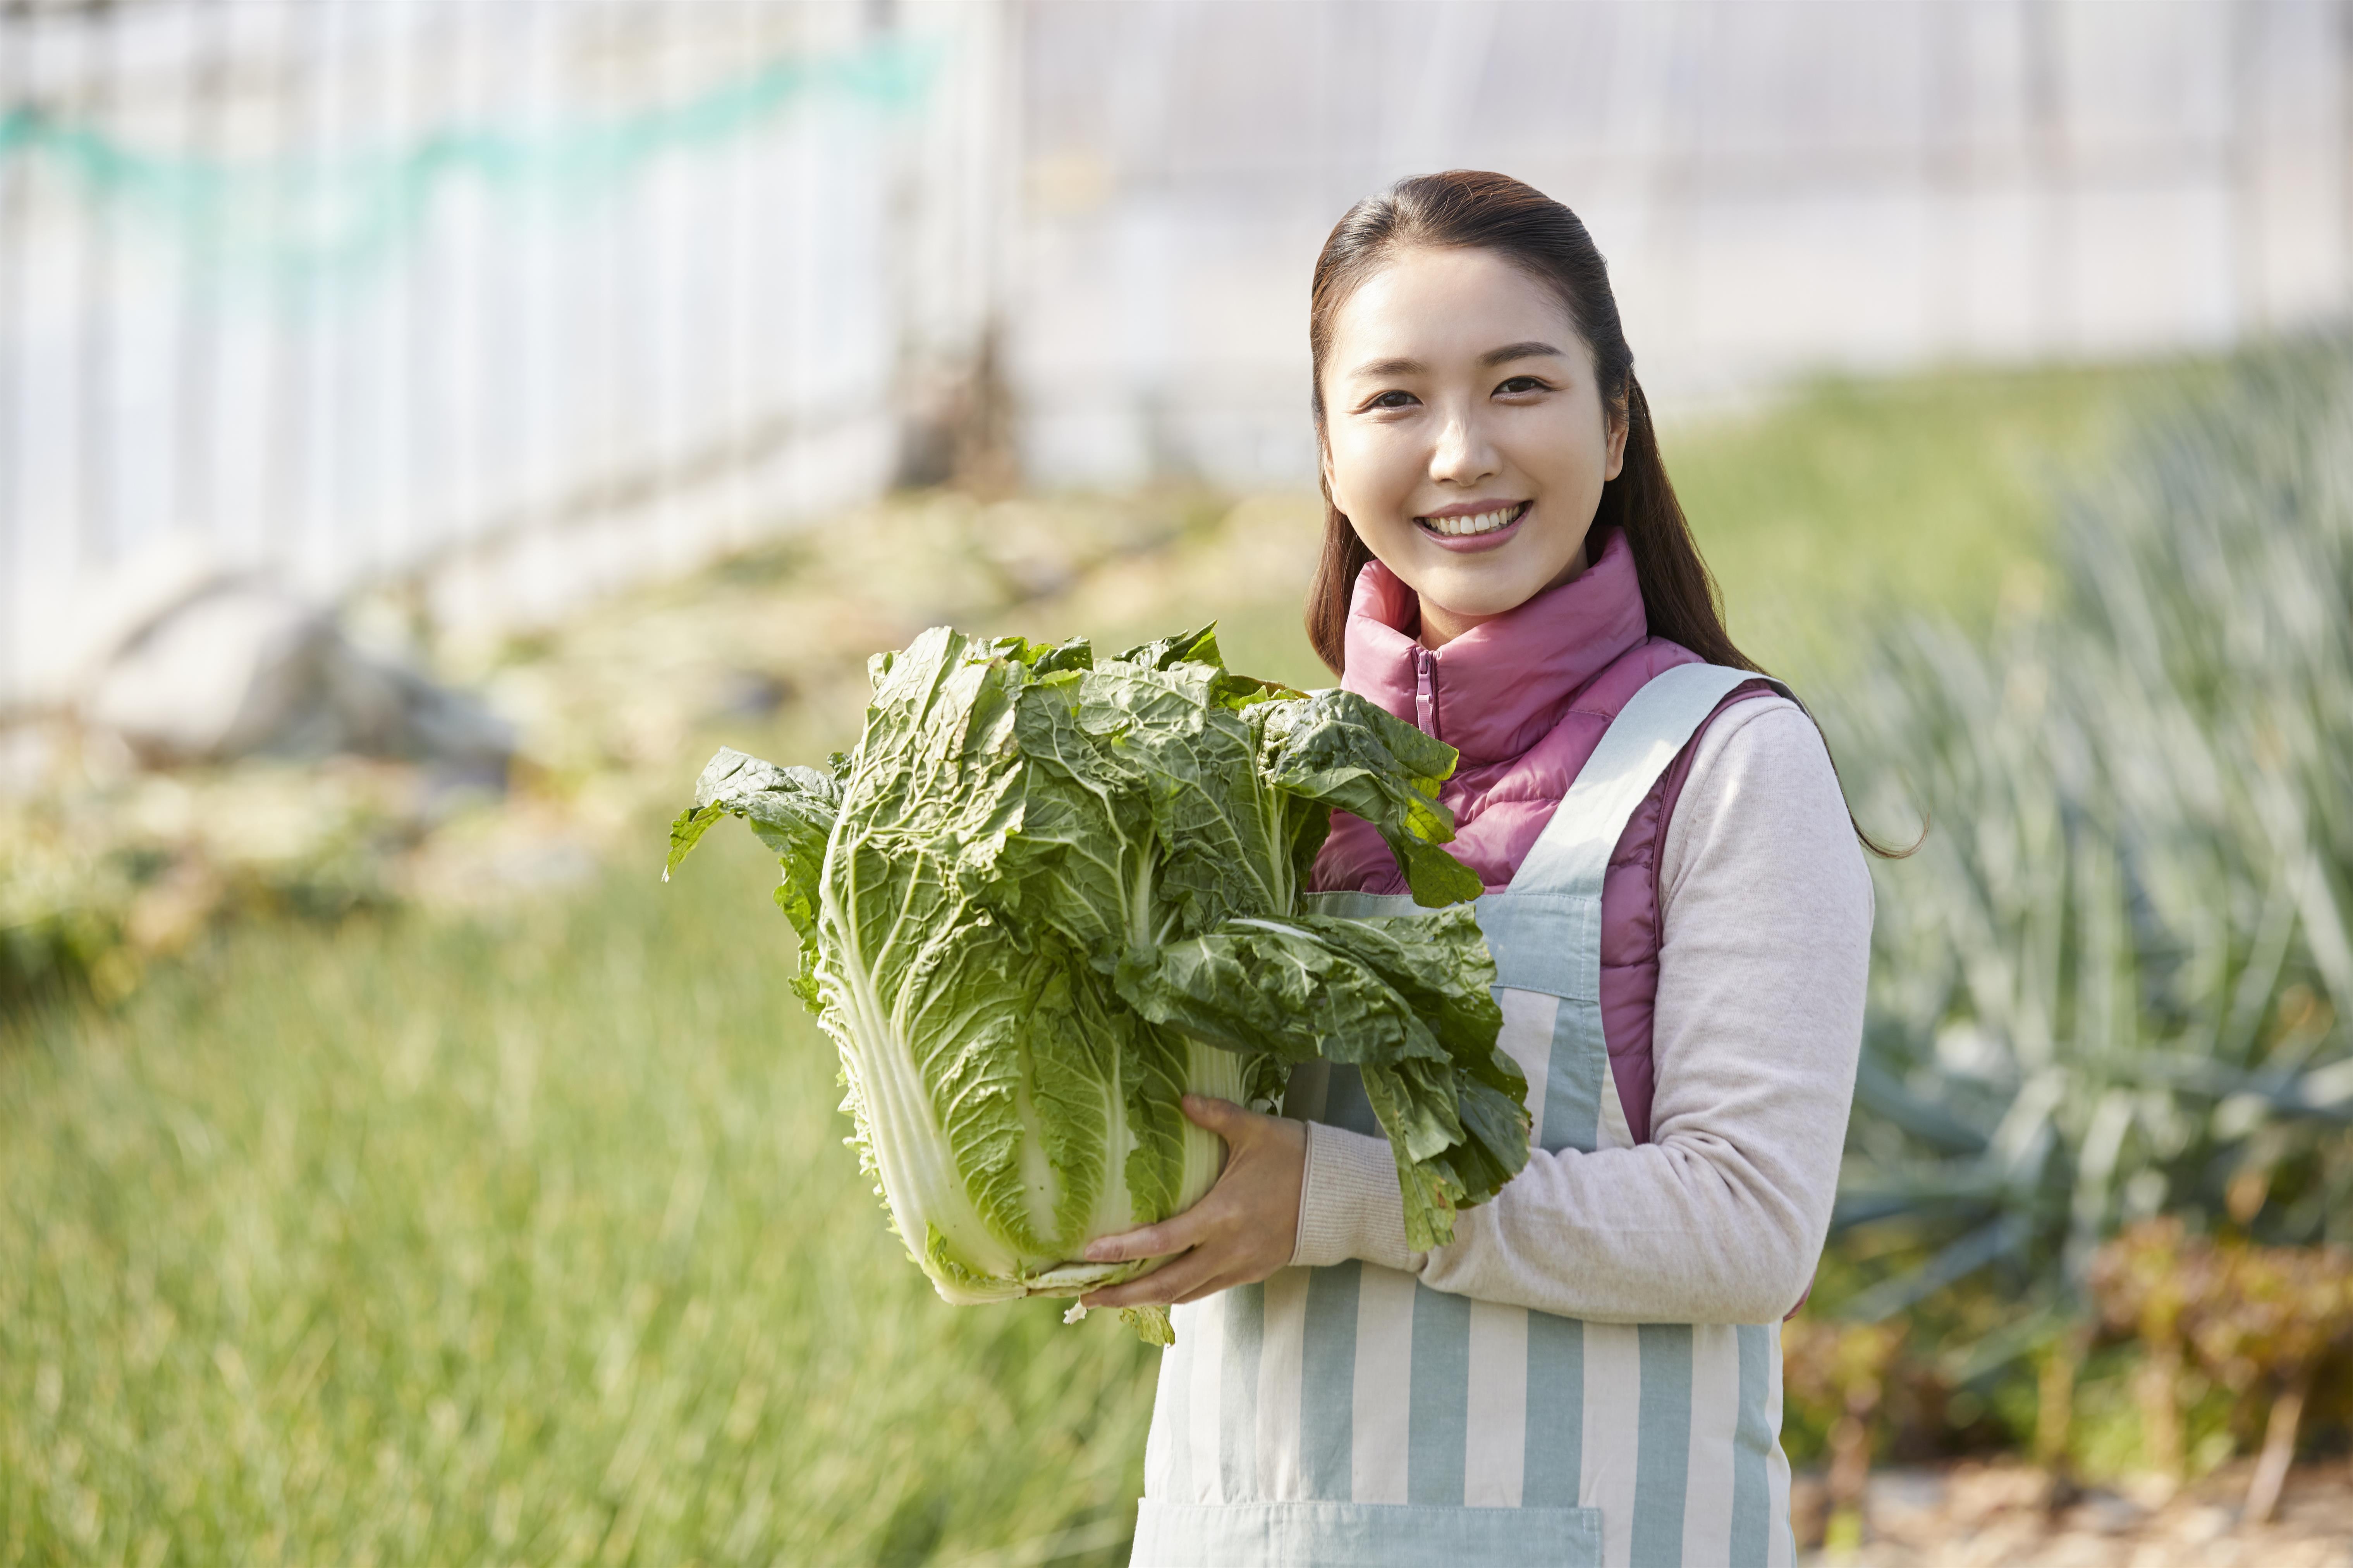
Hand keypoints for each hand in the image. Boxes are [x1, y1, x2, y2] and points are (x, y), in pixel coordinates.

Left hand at [1077, 1095, 1306, 1309]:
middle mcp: (1229, 1249)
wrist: (1343, 1195)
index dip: (1123, 1250)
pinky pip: (1206, 1290)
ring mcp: (1241, 1266)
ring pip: (1186, 1294)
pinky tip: (1157, 1287)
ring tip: (1113, 1298)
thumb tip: (1180, 1098)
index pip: (1163, 1241)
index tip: (1089, 1253)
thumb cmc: (1297, 1157)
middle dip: (1124, 1294)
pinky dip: (1178, 1292)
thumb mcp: (1256, 1129)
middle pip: (1167, 1284)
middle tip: (1087, 1297)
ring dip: (1148, 1299)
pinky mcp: (1252, 1273)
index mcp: (1224, 1215)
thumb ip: (1216, 1114)